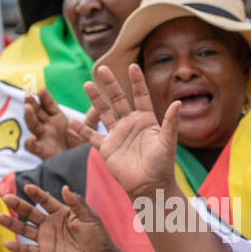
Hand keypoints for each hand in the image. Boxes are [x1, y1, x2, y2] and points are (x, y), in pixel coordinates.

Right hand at [0, 183, 112, 251]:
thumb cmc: (97, 235)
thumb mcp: (89, 217)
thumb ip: (77, 204)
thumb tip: (65, 187)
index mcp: (60, 212)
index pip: (45, 201)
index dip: (37, 194)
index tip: (28, 187)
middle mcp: (49, 224)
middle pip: (30, 213)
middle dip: (18, 205)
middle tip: (6, 197)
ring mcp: (46, 238)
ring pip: (25, 229)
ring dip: (12, 224)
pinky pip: (29, 250)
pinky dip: (18, 247)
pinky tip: (7, 243)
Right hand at [23, 88, 100, 159]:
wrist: (79, 165)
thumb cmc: (81, 146)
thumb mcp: (87, 131)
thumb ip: (92, 118)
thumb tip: (102, 102)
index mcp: (57, 118)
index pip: (48, 105)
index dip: (45, 97)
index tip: (42, 89)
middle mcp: (47, 126)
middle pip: (37, 112)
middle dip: (32, 103)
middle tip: (29, 94)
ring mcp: (42, 137)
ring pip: (32, 125)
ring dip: (29, 116)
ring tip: (28, 108)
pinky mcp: (41, 150)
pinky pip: (32, 146)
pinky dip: (30, 142)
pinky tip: (32, 138)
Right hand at [76, 63, 178, 201]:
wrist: (150, 185)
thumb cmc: (162, 165)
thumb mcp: (168, 141)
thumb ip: (171, 122)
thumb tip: (179, 102)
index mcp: (146, 121)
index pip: (141, 97)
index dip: (137, 82)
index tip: (133, 66)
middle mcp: (130, 125)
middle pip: (118, 100)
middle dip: (110, 84)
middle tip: (101, 68)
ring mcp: (117, 135)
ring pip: (103, 113)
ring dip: (95, 99)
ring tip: (87, 84)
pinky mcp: (106, 148)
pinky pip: (91, 136)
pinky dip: (82, 129)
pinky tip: (71, 121)